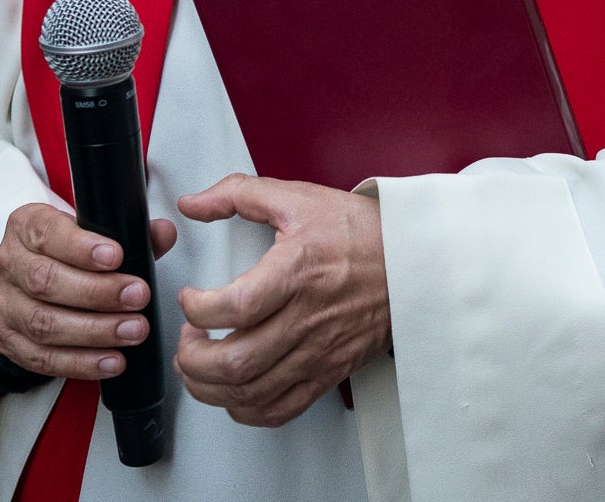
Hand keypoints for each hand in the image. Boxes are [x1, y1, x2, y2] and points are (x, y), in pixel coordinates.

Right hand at [0, 202, 177, 380]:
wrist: (28, 281)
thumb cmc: (66, 252)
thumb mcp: (92, 232)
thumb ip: (130, 233)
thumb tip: (163, 233)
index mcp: (26, 226)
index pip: (46, 233)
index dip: (80, 247)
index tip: (116, 256)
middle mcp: (10, 264)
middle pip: (45, 281)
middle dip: (97, 292)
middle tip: (138, 297)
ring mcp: (5, 306)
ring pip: (43, 323)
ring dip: (94, 332)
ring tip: (133, 331)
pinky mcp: (9, 342)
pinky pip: (42, 358)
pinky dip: (80, 363)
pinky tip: (111, 361)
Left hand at [173, 174, 389, 427]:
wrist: (416, 262)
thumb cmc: (363, 232)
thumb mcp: (300, 198)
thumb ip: (239, 194)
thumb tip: (193, 204)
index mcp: (299, 271)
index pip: (236, 307)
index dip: (197, 309)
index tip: (190, 298)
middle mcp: (309, 318)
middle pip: (236, 362)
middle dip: (193, 358)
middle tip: (188, 337)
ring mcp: (320, 352)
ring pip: (251, 393)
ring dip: (210, 387)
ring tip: (200, 364)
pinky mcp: (329, 372)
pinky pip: (280, 409)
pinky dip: (246, 410)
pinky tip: (233, 391)